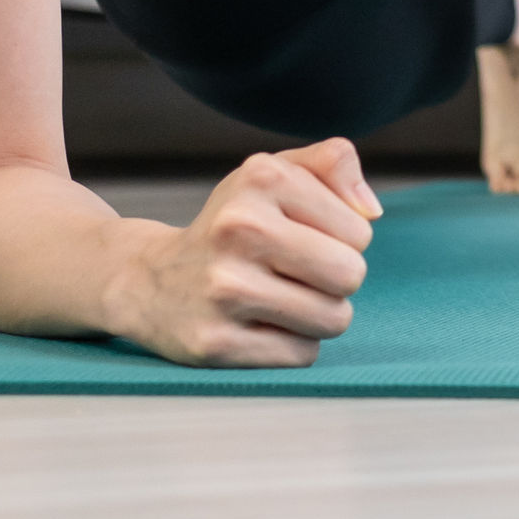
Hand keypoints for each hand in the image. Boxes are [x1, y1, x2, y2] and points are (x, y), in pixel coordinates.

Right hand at [110, 137, 381, 367]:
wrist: (148, 279)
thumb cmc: (234, 224)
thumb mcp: (275, 172)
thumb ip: (334, 164)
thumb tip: (371, 211)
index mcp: (261, 178)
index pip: (360, 232)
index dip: (342, 240)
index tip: (302, 236)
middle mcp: (238, 229)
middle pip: (350, 276)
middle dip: (337, 280)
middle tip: (298, 273)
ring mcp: (223, 289)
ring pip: (333, 319)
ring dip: (318, 315)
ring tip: (279, 298)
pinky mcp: (215, 343)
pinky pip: (302, 354)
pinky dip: (291, 344)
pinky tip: (257, 324)